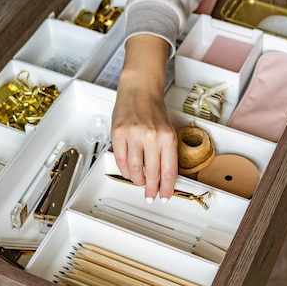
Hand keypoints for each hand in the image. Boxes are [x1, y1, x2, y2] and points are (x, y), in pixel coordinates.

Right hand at [111, 34, 177, 201]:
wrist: (139, 89)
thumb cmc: (153, 109)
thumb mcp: (167, 130)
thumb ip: (166, 153)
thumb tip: (164, 177)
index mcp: (167, 137)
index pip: (168, 171)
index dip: (167, 188)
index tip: (165, 197)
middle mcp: (151, 137)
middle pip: (151, 174)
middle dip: (151, 189)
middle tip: (150, 195)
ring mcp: (133, 136)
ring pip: (134, 170)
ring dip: (137, 180)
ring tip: (139, 181)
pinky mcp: (118, 134)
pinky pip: (120, 160)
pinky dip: (125, 170)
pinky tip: (129, 171)